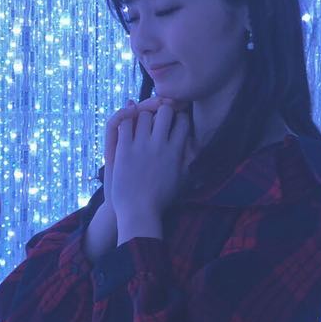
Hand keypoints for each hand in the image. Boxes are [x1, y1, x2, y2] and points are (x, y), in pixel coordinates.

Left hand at [110, 102, 190, 218]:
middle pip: (164, 111)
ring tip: (140, 122)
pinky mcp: (123, 151)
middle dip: (161, 109)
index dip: (179, 116)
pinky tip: (127, 124)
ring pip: (143, 114)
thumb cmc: (161, 200)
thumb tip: (196, 146)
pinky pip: (124, 124)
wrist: (139, 212)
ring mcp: (140, 147)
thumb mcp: (182, 180)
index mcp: (176, 152)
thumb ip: (190, 161)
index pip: (183, 121)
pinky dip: (125, 120)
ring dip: (142, 115)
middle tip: (156, 116)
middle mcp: (160, 146)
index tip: (173, 120)